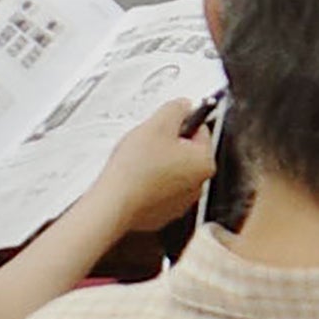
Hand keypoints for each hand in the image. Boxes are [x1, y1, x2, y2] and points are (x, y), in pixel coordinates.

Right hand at [86, 98, 215, 234]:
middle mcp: (198, 185)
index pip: (200, 130)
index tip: (165, 125)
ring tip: (138, 163)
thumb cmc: (136, 168)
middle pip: (186, 152)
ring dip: (158, 164)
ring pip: (171, 172)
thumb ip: (176, 108)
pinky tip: (135, 179)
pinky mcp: (163, 212)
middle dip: (168, 145)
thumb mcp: (158, 124)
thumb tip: (184, 105)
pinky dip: (149, 184)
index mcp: (204, 162)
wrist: (114, 203)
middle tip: (148, 144)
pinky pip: (158, 190)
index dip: (179, 123)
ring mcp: (180, 201)